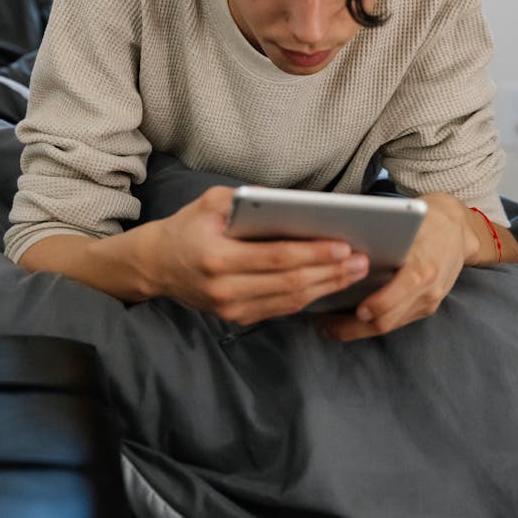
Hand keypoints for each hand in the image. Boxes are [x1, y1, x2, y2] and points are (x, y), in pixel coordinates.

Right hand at [136, 185, 370, 324]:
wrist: (156, 265)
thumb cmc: (187, 227)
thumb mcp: (209, 201)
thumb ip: (246, 199)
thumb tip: (289, 203)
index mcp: (218, 256)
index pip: (276, 257)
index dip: (313, 253)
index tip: (343, 245)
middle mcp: (225, 288)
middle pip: (289, 282)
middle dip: (330, 272)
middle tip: (361, 260)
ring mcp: (231, 308)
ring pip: (289, 300)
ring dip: (326, 287)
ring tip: (354, 272)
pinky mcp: (236, 318)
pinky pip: (280, 309)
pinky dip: (308, 297)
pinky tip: (329, 284)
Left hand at [320, 192, 475, 342]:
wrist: (457, 230)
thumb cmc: (424, 222)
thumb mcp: (405, 226)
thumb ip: (380, 241)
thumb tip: (340, 252)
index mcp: (421, 269)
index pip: (395, 297)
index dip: (374, 307)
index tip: (352, 310)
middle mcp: (428, 290)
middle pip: (387, 321)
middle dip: (353, 328)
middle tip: (324, 326)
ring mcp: (429, 302)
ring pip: (390, 325)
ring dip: (358, 330)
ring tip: (331, 325)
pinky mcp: (427, 307)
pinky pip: (397, 320)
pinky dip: (374, 321)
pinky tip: (352, 318)